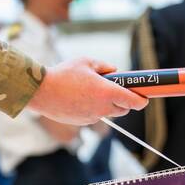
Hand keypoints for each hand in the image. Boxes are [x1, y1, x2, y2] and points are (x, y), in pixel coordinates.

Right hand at [28, 58, 148, 124]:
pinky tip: (81, 98)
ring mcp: (92, 117)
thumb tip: (115, 71)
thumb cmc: (63, 73)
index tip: (144, 98)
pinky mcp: (82, 122)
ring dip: (109, 105)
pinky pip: (94, 116)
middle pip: (123, 110)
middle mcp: (102, 108)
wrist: (41, 91)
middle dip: (124, 101)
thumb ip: (105, 67)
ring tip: (96, 92)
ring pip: (108, 113)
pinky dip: (93, 109)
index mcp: (107, 92)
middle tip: (119, 90)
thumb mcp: (86, 62)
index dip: (141, 100)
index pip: (133, 102)